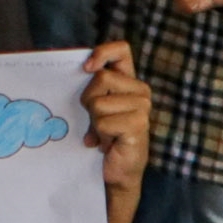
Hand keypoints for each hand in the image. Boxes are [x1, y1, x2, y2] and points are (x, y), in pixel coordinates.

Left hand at [81, 38, 149, 194]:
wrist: (117, 172)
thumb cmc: (105, 137)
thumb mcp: (97, 107)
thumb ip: (93, 87)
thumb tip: (79, 69)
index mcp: (131, 82)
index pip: (121, 50)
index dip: (102, 52)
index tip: (86, 68)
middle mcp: (141, 91)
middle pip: (101, 78)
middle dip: (89, 100)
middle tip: (96, 120)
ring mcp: (142, 108)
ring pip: (99, 104)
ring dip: (95, 123)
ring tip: (105, 134)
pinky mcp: (138, 125)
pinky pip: (103, 122)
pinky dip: (100, 136)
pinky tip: (108, 144)